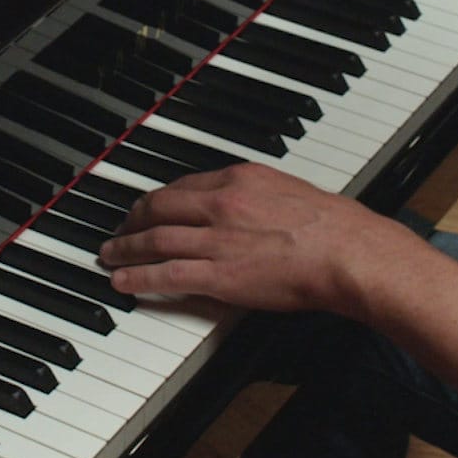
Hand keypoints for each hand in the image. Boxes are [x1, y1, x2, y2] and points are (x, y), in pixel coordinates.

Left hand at [98, 163, 412, 317]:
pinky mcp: (219, 275)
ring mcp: (216, 239)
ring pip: (155, 240)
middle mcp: (220, 204)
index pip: (183, 184)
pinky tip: (122, 280)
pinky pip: (166, 274)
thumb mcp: (287, 190)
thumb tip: (239, 200)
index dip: (158, 198)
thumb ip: (255, 193)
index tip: (148, 206)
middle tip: (119, 228)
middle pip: (159, 208)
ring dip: (125, 248)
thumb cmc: (331, 226)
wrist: (348, 252)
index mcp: (238, 178)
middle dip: (132, 219)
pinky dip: (137, 276)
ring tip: (109, 254)